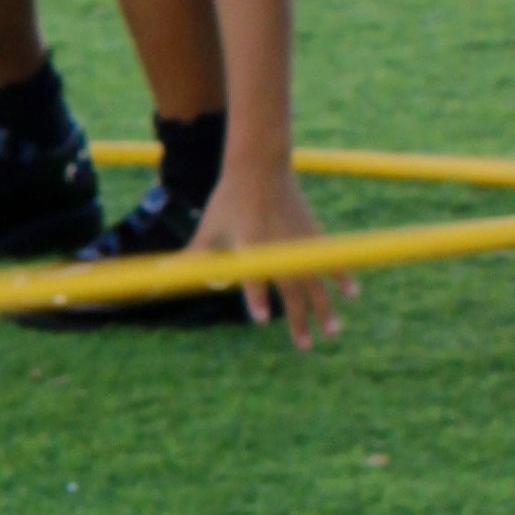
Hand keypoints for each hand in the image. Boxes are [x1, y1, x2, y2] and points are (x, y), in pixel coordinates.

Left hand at [194, 163, 353, 349]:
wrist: (260, 167)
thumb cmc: (229, 198)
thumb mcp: (209, 226)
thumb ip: (194, 255)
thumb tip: (163, 276)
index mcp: (249, 244)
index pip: (252, 275)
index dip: (256, 297)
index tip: (262, 319)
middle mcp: (277, 246)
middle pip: (290, 289)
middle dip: (299, 320)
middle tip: (304, 347)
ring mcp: (299, 241)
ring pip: (316, 281)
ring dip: (324, 308)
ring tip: (332, 333)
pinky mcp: (313, 234)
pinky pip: (330, 260)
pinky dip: (342, 277)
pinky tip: (351, 295)